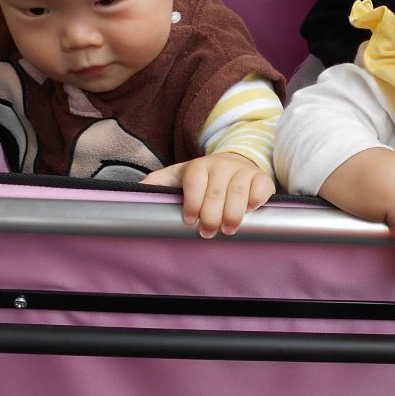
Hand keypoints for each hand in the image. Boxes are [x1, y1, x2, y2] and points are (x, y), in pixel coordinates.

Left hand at [141, 152, 274, 236]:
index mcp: (199, 166)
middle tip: (208, 232)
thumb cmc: (202, 177)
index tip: (190, 220)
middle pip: (216, 192)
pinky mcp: (261, 178)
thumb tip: (133, 193)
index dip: (192, 203)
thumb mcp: (178, 176)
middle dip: (211, 216)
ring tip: (228, 229)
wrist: (233, 163)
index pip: (194, 182)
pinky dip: (256, 201)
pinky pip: (261, 189)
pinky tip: (250, 212)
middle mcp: (221, 165)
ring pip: (239, 193)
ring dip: (233, 214)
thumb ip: (158, 184)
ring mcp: (243, 170)